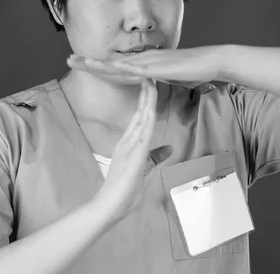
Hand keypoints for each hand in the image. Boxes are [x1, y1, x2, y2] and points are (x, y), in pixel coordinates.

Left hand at [67, 46, 224, 87]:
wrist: (212, 61)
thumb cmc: (194, 70)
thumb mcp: (170, 78)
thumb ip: (158, 81)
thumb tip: (150, 85)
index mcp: (145, 65)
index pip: (116, 68)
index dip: (98, 67)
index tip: (81, 65)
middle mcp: (143, 60)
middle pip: (111, 63)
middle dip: (89, 62)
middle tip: (68, 59)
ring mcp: (150, 62)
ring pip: (118, 63)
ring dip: (97, 63)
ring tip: (78, 60)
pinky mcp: (159, 66)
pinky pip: (137, 67)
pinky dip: (121, 67)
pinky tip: (107, 66)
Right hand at [98, 78, 172, 217]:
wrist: (110, 206)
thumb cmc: (125, 192)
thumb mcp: (145, 169)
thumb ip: (155, 157)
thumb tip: (169, 147)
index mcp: (129, 143)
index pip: (139, 117)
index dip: (146, 101)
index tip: (151, 86)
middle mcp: (127, 140)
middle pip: (140, 112)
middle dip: (146, 93)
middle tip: (151, 74)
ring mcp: (130, 144)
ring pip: (141, 116)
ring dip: (147, 98)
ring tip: (151, 80)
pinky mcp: (134, 152)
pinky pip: (142, 129)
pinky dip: (146, 115)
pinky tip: (150, 103)